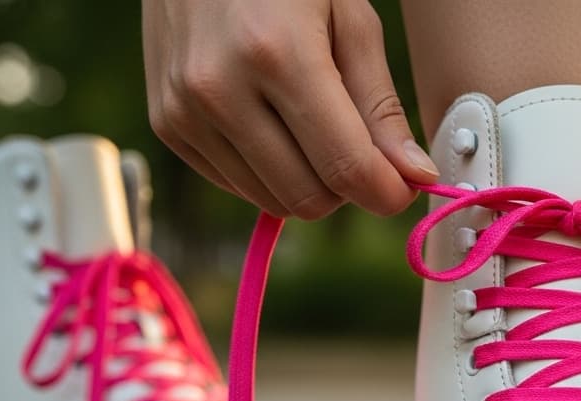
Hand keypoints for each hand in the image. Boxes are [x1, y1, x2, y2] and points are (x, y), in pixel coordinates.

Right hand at [141, 0, 438, 218]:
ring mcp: (184, 112)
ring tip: (311, 125)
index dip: (387, 192)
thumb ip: (381, 105)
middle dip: (348, 187)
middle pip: (308, 197)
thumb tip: (414, 176)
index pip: (345, 166)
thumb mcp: (350, 19)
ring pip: (273, 202)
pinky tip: (271, 122)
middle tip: (359, 148)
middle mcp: (220, 90)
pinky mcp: (166, 125)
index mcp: (278, 54)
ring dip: (307, 181)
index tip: (406, 186)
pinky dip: (267, 171)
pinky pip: (237, 186)